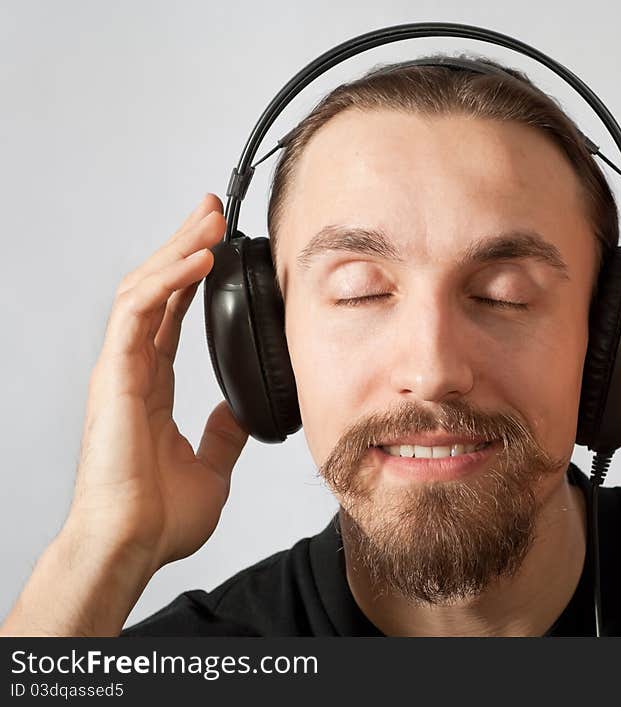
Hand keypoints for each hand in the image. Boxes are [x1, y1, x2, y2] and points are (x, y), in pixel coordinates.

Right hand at [68, 194, 249, 575]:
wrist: (133, 545)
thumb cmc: (159, 517)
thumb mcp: (211, 465)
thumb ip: (221, 434)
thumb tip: (237, 413)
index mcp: (152, 385)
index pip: (171, 314)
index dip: (191, 276)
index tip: (217, 246)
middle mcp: (132, 369)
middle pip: (157, 289)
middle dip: (184, 245)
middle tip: (213, 211)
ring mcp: (120, 369)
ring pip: (145, 289)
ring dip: (178, 249)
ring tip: (210, 220)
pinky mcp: (114, 375)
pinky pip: (139, 312)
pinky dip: (169, 281)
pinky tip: (199, 260)